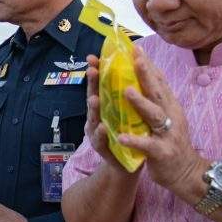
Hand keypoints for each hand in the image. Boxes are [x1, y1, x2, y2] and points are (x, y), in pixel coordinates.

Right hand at [84, 55, 131, 173]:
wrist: (128, 165)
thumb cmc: (128, 134)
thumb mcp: (126, 112)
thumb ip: (123, 94)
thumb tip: (127, 68)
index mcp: (107, 106)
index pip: (102, 86)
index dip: (98, 71)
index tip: (94, 57)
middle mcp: (98, 117)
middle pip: (94, 97)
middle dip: (93, 84)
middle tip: (92, 70)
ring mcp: (98, 133)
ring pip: (94, 118)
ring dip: (93, 109)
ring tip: (94, 99)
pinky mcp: (104, 149)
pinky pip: (101, 141)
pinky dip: (101, 135)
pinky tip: (103, 128)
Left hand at [116, 49, 206, 199]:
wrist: (186, 173)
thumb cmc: (171, 142)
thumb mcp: (168, 117)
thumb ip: (159, 99)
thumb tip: (149, 74)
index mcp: (170, 106)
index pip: (159, 81)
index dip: (148, 64)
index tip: (134, 47)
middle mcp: (171, 116)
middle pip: (158, 92)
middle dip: (146, 74)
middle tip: (134, 57)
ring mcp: (168, 134)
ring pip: (154, 115)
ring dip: (141, 103)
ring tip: (126, 91)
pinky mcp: (162, 153)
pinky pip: (147, 145)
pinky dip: (135, 140)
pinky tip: (121, 136)